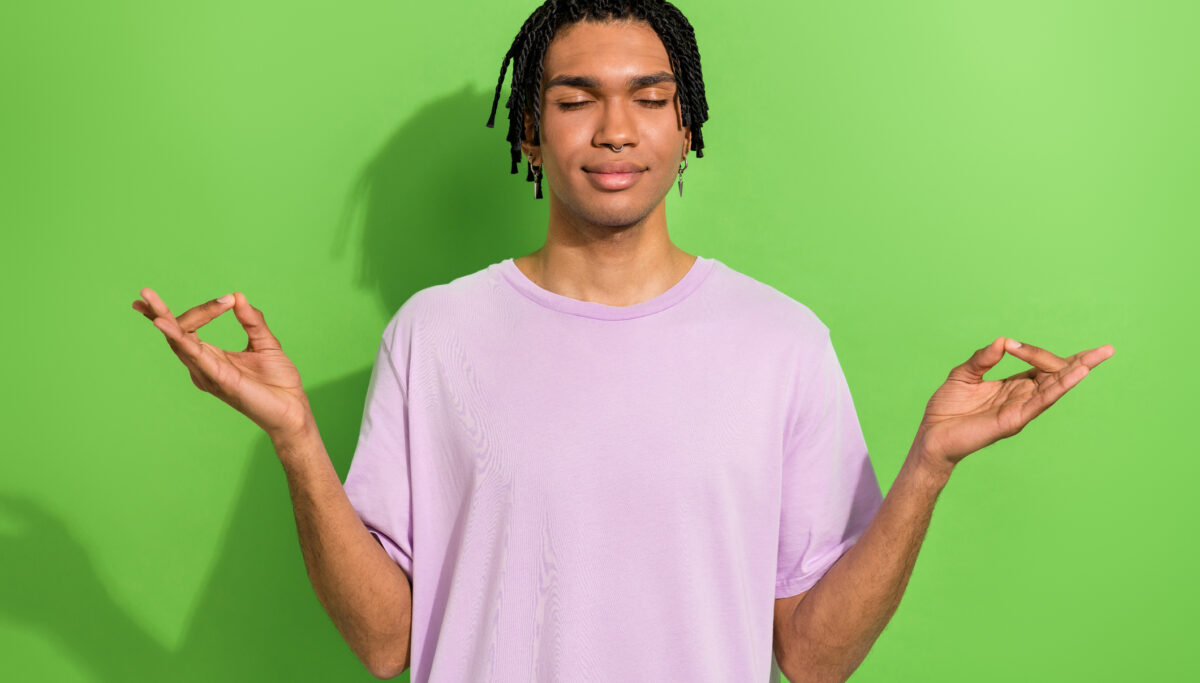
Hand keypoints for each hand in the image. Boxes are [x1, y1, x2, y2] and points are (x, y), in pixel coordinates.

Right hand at [132, 289, 312, 440]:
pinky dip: (179, 338)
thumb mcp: (266, 344)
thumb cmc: (278, 382)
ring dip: (164, 320)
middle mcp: (204, 366)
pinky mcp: (219, 379)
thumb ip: (252, 321)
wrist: (294, 409)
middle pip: (177, 334)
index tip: (228, 299)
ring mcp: (208, 374)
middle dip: (159, 312)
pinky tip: (165, 324)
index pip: (191, 329)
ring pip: (180, 342)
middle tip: (144, 292)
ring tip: (148, 300)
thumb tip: (238, 295)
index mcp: (213, 357)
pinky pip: (195, 355)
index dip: (197, 310)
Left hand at [912, 337, 1114, 471]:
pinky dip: (1059, 387)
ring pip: (1055, 387)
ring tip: (1099, 356)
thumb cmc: (947, 408)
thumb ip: (983, 358)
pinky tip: (1076, 374)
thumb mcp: (963, 375)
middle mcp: (1022, 397)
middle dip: (1082, 361)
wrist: (932, 436)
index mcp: (1013, 385)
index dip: (1037, 352)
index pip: (1041, 366)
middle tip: (1107, 349)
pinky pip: (1041, 402)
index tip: (1010, 345)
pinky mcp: (1014, 420)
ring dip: (1077, 371)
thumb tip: (1003, 341)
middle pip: (1057, 376)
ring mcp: (1021, 409)